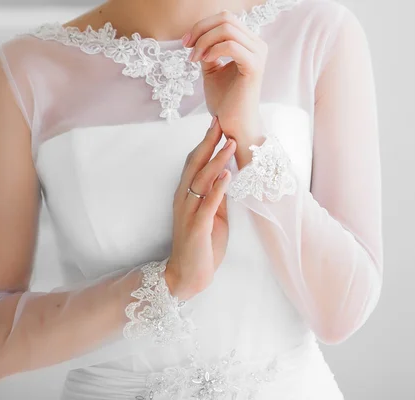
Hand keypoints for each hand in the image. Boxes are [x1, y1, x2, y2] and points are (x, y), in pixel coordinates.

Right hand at [166, 117, 236, 299]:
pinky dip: (218, 189)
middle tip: (220, 122)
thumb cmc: (202, 245)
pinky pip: (208, 204)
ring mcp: (189, 212)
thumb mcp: (214, 215)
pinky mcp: (197, 227)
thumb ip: (217, 196)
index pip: (195, 162)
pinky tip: (227, 176)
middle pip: (195, 165)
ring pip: (201, 180)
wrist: (188, 275)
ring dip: (216, 161)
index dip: (206, 143)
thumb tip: (228, 174)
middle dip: (209, 142)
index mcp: (187, 195)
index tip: (218, 124)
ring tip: (230, 144)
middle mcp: (184, 199)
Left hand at [183, 10, 266, 149]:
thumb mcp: (212, 70)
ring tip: (194, 59)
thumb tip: (197, 36)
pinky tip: (203, 62)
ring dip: (204, 41)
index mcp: (249, 44)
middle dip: (201, 29)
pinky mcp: (254, 67)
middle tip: (186, 47)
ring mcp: (258, 55)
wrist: (233, 125)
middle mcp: (258, 45)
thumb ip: (208, 51)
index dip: (202, 25)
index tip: (186, 43)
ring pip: (227, 29)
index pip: (226, 18)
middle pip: (226, 18)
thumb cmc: (224, 102)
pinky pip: (231, 45)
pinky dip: (213, 50)